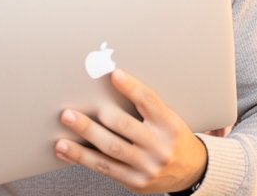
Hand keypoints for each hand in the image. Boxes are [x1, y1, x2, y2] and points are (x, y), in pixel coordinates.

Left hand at [54, 68, 206, 193]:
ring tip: (66, 122)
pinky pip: (105, 168)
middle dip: (96, 118)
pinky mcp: (136, 182)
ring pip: (111, 149)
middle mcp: (160, 146)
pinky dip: (82, 157)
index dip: (131, 87)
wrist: (192, 172)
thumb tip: (109, 84)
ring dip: (84, 136)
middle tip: (72, 110)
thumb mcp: (168, 119)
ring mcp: (148, 167)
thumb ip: (144, 107)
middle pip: (124, 127)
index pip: (149, 102)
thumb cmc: (172, 139)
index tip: (113, 74)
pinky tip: (65, 149)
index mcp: (169, 125)